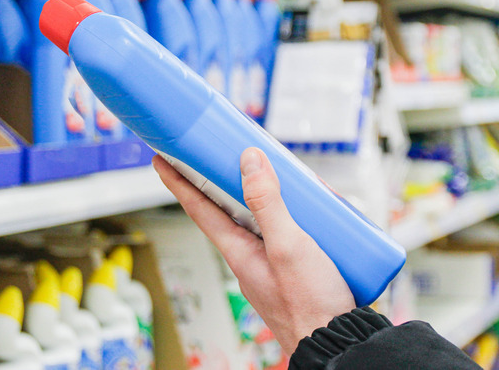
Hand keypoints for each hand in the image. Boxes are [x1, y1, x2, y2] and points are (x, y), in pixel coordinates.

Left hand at [152, 149, 355, 354]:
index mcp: (239, 252)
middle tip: (225, 155)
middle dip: (226, 180)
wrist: (336, 343)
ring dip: (268, 196)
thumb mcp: (287, 245)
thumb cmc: (309, 305)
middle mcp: (251, 257)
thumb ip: (268, 203)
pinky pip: (286, 234)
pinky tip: (314, 213)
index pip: (200, 209)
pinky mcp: (295, 269)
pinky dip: (294, 216)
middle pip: (232, 210)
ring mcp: (272, 264)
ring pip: (263, 220)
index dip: (179, 182)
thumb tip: (248, 161)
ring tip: (283, 178)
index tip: (162, 161)